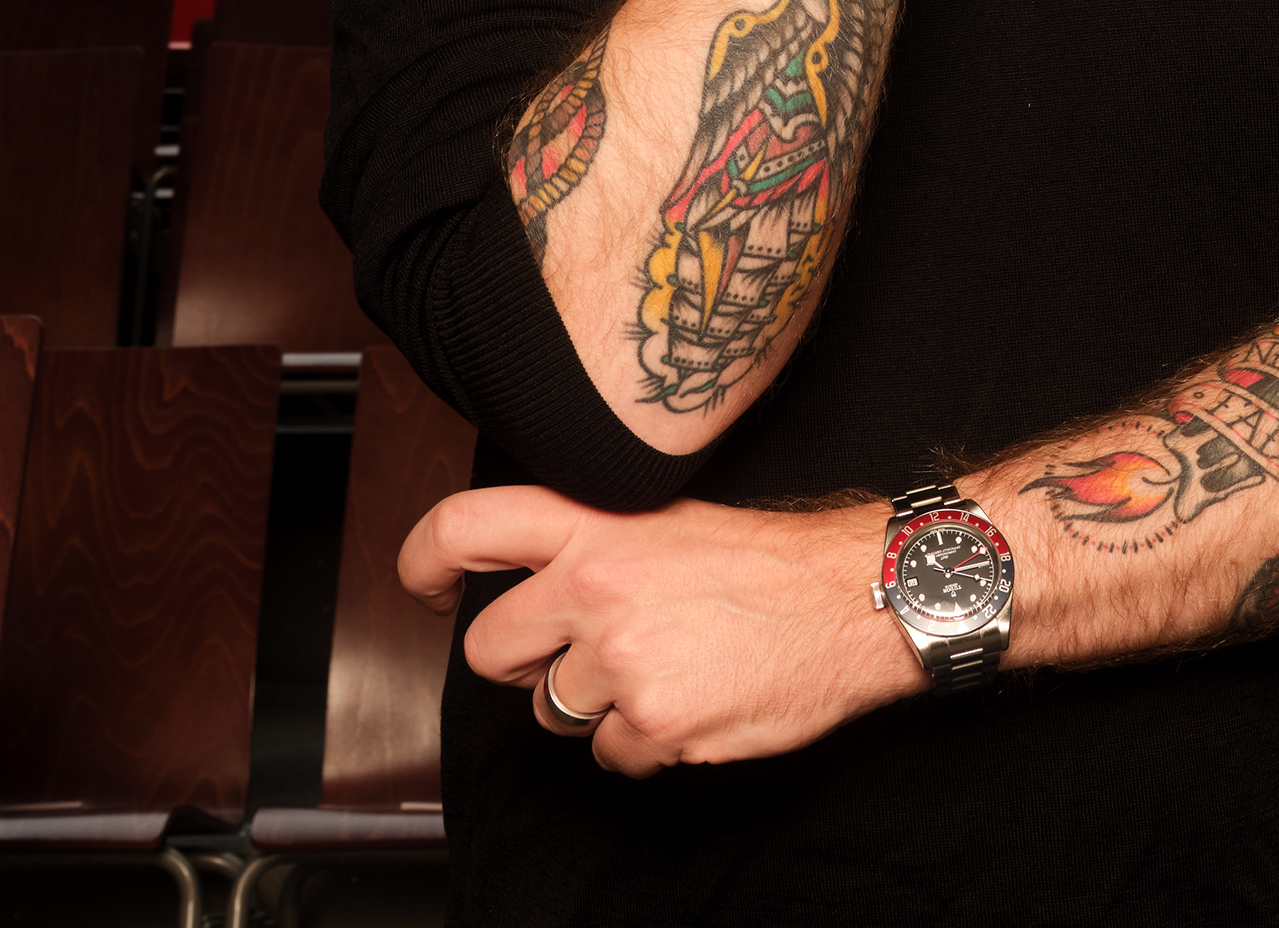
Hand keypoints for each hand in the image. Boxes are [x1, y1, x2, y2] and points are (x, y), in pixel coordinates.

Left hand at [401, 485, 919, 778]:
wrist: (854, 599)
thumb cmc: (769, 563)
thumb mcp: (668, 522)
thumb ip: (593, 544)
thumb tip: (534, 585)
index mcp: (596, 526)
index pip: (467, 527)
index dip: (424, 560)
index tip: (426, 585)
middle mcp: (595, 587)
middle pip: (490, 647)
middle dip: (524, 662)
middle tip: (578, 652)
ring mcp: (621, 659)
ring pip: (554, 710)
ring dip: (595, 705)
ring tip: (662, 670)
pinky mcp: (654, 720)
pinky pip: (612, 756)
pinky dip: (645, 742)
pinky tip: (692, 702)